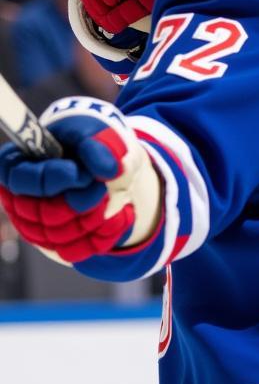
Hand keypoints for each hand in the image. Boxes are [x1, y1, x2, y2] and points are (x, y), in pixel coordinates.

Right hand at [0, 98, 161, 262]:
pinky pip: (78, 250)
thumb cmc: (92, 143)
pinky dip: (104, 234)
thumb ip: (99, 147)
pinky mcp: (54, 244)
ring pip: (62, 237)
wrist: (106, 164)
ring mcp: (34, 224)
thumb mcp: (96, 134)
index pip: (23, 181)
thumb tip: (110, 170)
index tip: (85, 174)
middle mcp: (19, 197)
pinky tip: (116, 216)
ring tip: (110, 198)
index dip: (58, 179)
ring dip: (96, 218)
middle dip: (82, 202)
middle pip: (45, 214)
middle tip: (101, 188)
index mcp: (17, 163)